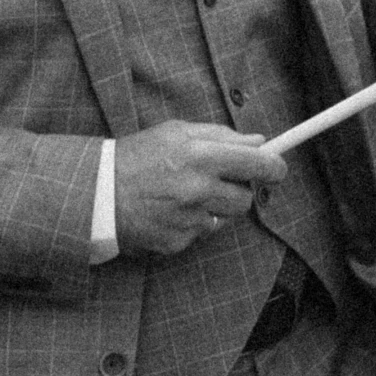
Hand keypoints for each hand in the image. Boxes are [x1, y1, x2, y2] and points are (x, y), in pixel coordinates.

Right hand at [114, 120, 287, 258]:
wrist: (96, 193)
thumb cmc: (137, 156)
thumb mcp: (176, 133)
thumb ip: (220, 135)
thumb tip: (259, 142)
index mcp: (199, 155)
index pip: (255, 163)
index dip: (274, 167)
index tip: (279, 168)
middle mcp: (196, 188)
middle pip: (245, 198)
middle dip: (239, 189)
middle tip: (221, 181)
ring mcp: (187, 219)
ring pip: (225, 217)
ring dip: (216, 207)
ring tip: (188, 195)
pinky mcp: (177, 242)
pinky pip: (201, 233)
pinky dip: (192, 223)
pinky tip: (170, 211)